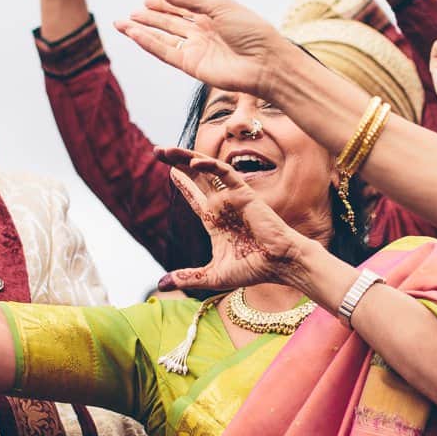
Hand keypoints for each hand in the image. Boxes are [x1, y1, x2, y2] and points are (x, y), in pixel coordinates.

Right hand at [116, 0, 296, 96]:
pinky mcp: (192, 66)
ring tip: (121, 23)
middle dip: (149, 16)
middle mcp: (202, 31)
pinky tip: (134, 35)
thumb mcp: (218, 5)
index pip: (181, 5)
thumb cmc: (251, 30)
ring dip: (142, 30)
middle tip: (130, 11)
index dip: (164, 1)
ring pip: (163, 37)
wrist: (266, 63)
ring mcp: (196, 49)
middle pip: (169, 22)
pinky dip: (149, 43)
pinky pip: (166, 53)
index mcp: (212, 14)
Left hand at [151, 148, 316, 293]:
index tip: (168, 170)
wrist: (278, 264)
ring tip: (166, 150)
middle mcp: (222, 205)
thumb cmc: (252, 270)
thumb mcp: (212, 276)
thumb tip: (162, 285)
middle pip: (195, 177)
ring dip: (186, 158)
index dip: (182, 183)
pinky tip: (193, 163)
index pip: (195, 197)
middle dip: (176, 162)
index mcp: (215, 221)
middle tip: (157, 150)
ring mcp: (232, 197)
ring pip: (206, 170)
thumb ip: (188, 277)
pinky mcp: (244, 193)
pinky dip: (210, 166)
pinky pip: (224, 173)